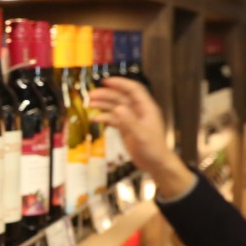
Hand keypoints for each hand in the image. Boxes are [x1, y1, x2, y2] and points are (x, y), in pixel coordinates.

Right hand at [88, 77, 194, 199]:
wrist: (156, 164)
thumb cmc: (153, 150)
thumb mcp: (141, 135)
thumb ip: (129, 122)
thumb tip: (117, 108)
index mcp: (146, 108)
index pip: (133, 90)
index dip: (120, 83)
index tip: (106, 81)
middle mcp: (138, 111)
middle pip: (120, 97)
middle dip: (106, 94)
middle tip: (91, 95)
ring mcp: (131, 120)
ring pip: (115, 107)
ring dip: (103, 105)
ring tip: (90, 104)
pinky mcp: (126, 129)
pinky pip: (113, 119)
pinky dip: (104, 118)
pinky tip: (95, 119)